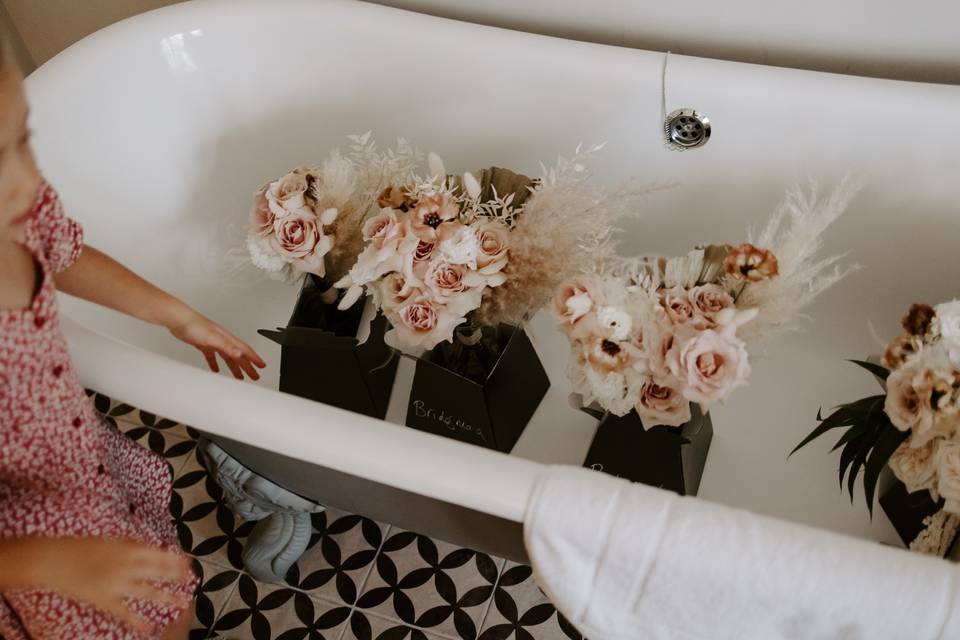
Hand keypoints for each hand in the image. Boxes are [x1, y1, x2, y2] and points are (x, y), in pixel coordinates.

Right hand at [17, 537, 193, 634]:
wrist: (55, 559)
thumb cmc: (82, 547)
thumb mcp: (112, 539)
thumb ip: (132, 544)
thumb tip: (151, 548)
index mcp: (130, 548)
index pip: (160, 554)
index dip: (176, 559)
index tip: (189, 563)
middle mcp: (128, 565)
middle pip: (159, 571)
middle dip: (177, 576)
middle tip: (193, 580)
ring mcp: (117, 584)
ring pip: (148, 591)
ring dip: (166, 597)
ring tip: (182, 602)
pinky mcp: (104, 599)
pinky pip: (124, 612)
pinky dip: (137, 620)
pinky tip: (149, 628)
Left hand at [169, 311, 265, 379]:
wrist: (178, 320)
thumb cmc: (194, 325)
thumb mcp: (213, 337)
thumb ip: (227, 346)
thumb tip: (240, 353)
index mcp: (227, 338)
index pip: (245, 350)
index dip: (255, 359)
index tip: (262, 366)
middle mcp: (223, 340)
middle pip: (239, 356)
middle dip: (248, 366)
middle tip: (255, 376)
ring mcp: (213, 342)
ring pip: (228, 357)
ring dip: (235, 367)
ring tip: (239, 377)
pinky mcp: (204, 344)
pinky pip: (213, 357)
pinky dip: (216, 364)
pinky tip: (215, 369)